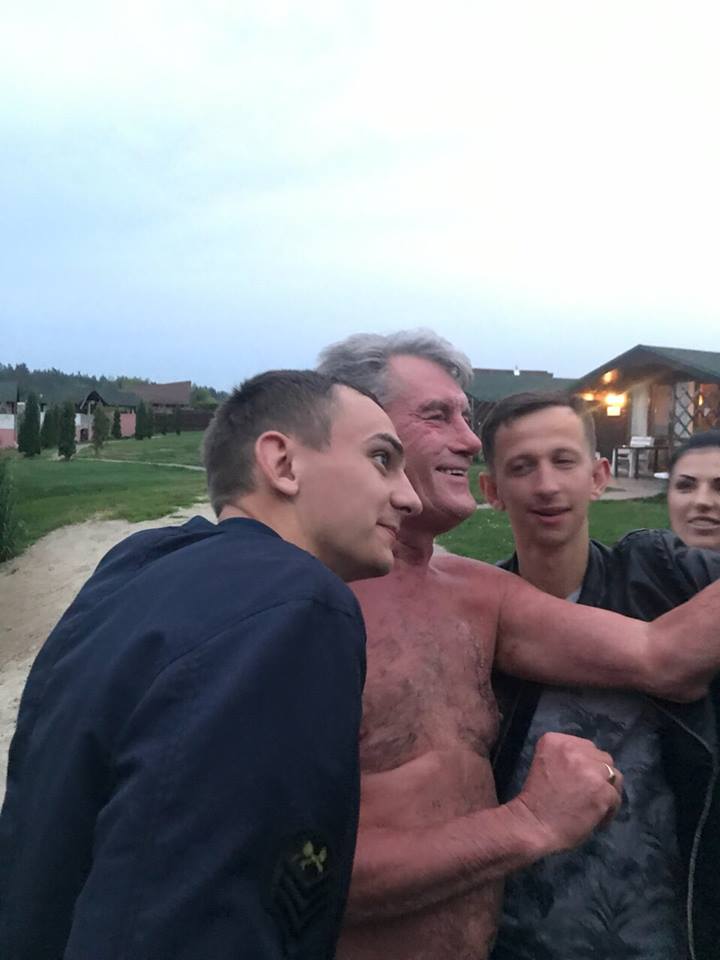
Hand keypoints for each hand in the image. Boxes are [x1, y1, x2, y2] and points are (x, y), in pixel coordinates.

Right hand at [510, 732, 622, 853]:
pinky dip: (610, 810)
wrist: (533, 825)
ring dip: (607, 788)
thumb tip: (591, 766)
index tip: (578, 779)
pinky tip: (597, 820)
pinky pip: (616, 797)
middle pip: (601, 757)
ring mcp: (590, 770)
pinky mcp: (603, 791)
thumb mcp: (546, 764)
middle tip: (589, 792)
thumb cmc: (535, 800)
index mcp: (554, 741)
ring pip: (614, 774)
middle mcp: (573, 749)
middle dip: (597, 773)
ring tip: (597, 805)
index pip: (584, 746)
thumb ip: (567, 759)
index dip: (585, 763)